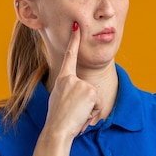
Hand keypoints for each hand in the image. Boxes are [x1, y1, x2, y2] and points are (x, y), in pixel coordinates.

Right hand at [45, 22, 101, 138]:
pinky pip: (98, 103)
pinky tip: (81, 115)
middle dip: (86, 103)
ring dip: (88, 109)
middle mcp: (72, 78)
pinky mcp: (91, 92)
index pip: (69, 56)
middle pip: (88, 87)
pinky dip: (92, 112)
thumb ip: (70, 89)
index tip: (77, 27)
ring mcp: (82, 84)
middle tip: (73, 111)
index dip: (74, 41)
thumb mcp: (59, 98)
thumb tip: (81, 91)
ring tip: (76, 114)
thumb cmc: (57, 118)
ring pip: (94, 97)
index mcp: (63, 78)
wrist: (57, 129)